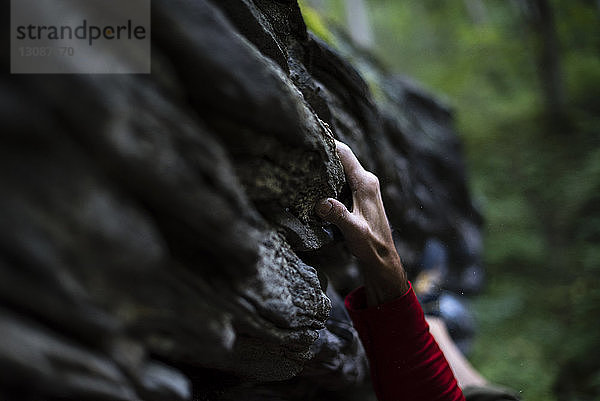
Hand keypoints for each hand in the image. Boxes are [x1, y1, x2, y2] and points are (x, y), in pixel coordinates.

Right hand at [315, 140, 408, 305]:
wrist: (383, 258)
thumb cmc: (371, 245)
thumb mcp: (354, 231)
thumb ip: (338, 215)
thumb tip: (320, 202)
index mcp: (365, 183)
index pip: (344, 154)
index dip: (328, 142)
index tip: (309, 135)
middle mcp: (366, 181)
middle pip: (342, 158)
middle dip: (323, 152)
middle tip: (299, 148)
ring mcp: (364, 188)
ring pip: (341, 169)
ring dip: (325, 166)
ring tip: (303, 161)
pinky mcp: (360, 196)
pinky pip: (342, 179)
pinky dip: (329, 178)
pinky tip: (315, 182)